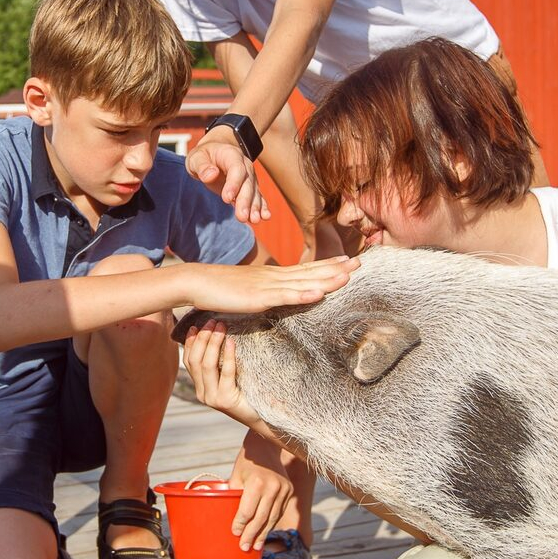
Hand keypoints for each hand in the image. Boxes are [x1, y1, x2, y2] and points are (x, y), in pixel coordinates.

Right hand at [184, 322, 262, 429]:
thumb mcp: (232, 377)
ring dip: (213, 343)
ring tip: (221, 328)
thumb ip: (221, 364)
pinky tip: (231, 342)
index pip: (189, 361)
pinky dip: (227, 355)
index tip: (195, 326)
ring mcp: (212, 398)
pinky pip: (225, 373)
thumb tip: (218, 334)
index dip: (190, 343)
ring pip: (206, 365)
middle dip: (202, 338)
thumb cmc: (250, 394)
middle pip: (195, 361)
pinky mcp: (225, 401)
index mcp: (201, 388)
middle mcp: (203, 394)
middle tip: (212, 322)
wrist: (265, 418)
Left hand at [187, 129, 269, 223]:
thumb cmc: (203, 157)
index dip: (233, 184)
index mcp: (232, 155)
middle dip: (245, 201)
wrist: (213, 154)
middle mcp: (245, 166)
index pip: (236, 169)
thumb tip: (211, 175)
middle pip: (248, 184)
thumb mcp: (196, 158)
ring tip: (254, 220)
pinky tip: (265, 217)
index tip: (226, 199)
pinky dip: (262, 207)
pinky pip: (257, 197)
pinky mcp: (250, 188)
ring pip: (254, 193)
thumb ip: (202, 166)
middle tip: (241, 216)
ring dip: (255, 207)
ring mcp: (249, 177)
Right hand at [188, 255, 358, 314]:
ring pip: (303, 282)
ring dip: (327, 279)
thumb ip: (263, 291)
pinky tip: (320, 294)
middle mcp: (274, 277)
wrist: (196, 282)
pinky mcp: (258, 298)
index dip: (328, 265)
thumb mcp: (247, 289)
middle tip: (361, 262)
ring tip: (349, 275)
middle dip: (337, 268)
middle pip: (310, 272)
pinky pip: (284, 297)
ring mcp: (267, 286)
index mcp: (272, 275)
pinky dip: (303, 295)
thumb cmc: (219, 288)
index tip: (348, 260)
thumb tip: (275, 294)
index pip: (306, 269)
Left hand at [227, 432, 293, 550]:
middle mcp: (273, 487)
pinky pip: (279, 512)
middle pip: (260, 518)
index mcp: (257, 483)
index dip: (240, 524)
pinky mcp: (290, 491)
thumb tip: (221, 515)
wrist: (266, 447)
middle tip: (244, 547)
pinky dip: (271, 524)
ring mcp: (284, 490)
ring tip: (255, 546)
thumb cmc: (246, 462)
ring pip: (272, 518)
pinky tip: (264, 533)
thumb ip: (232, 495)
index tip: (235, 534)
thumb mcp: (235, 476)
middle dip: (251, 535)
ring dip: (263, 534)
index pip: (247, 511)